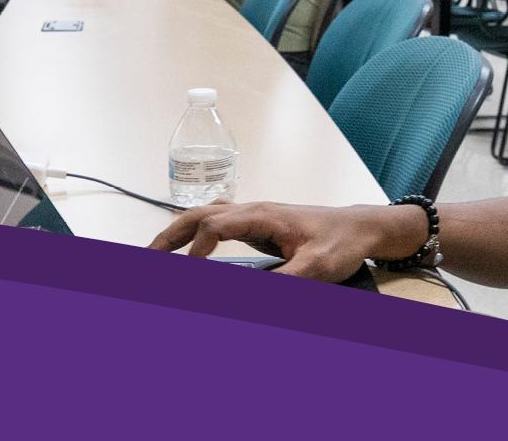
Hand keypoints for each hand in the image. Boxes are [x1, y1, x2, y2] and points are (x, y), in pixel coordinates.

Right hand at [148, 202, 421, 281]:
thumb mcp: (317, 268)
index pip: (215, 225)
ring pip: (204, 216)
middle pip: (198, 214)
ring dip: (178, 234)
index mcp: (262, 215)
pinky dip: (195, 234)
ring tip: (157, 255)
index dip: (197, 250)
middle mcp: (252, 210)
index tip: (191, 275)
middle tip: (147, 258)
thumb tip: (251, 297)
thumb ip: (286, 282)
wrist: (360, 227)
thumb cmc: (341, 242)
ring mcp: (253, 215)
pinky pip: (217, 223)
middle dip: (169, 236)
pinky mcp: (257, 224)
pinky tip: (189, 249)